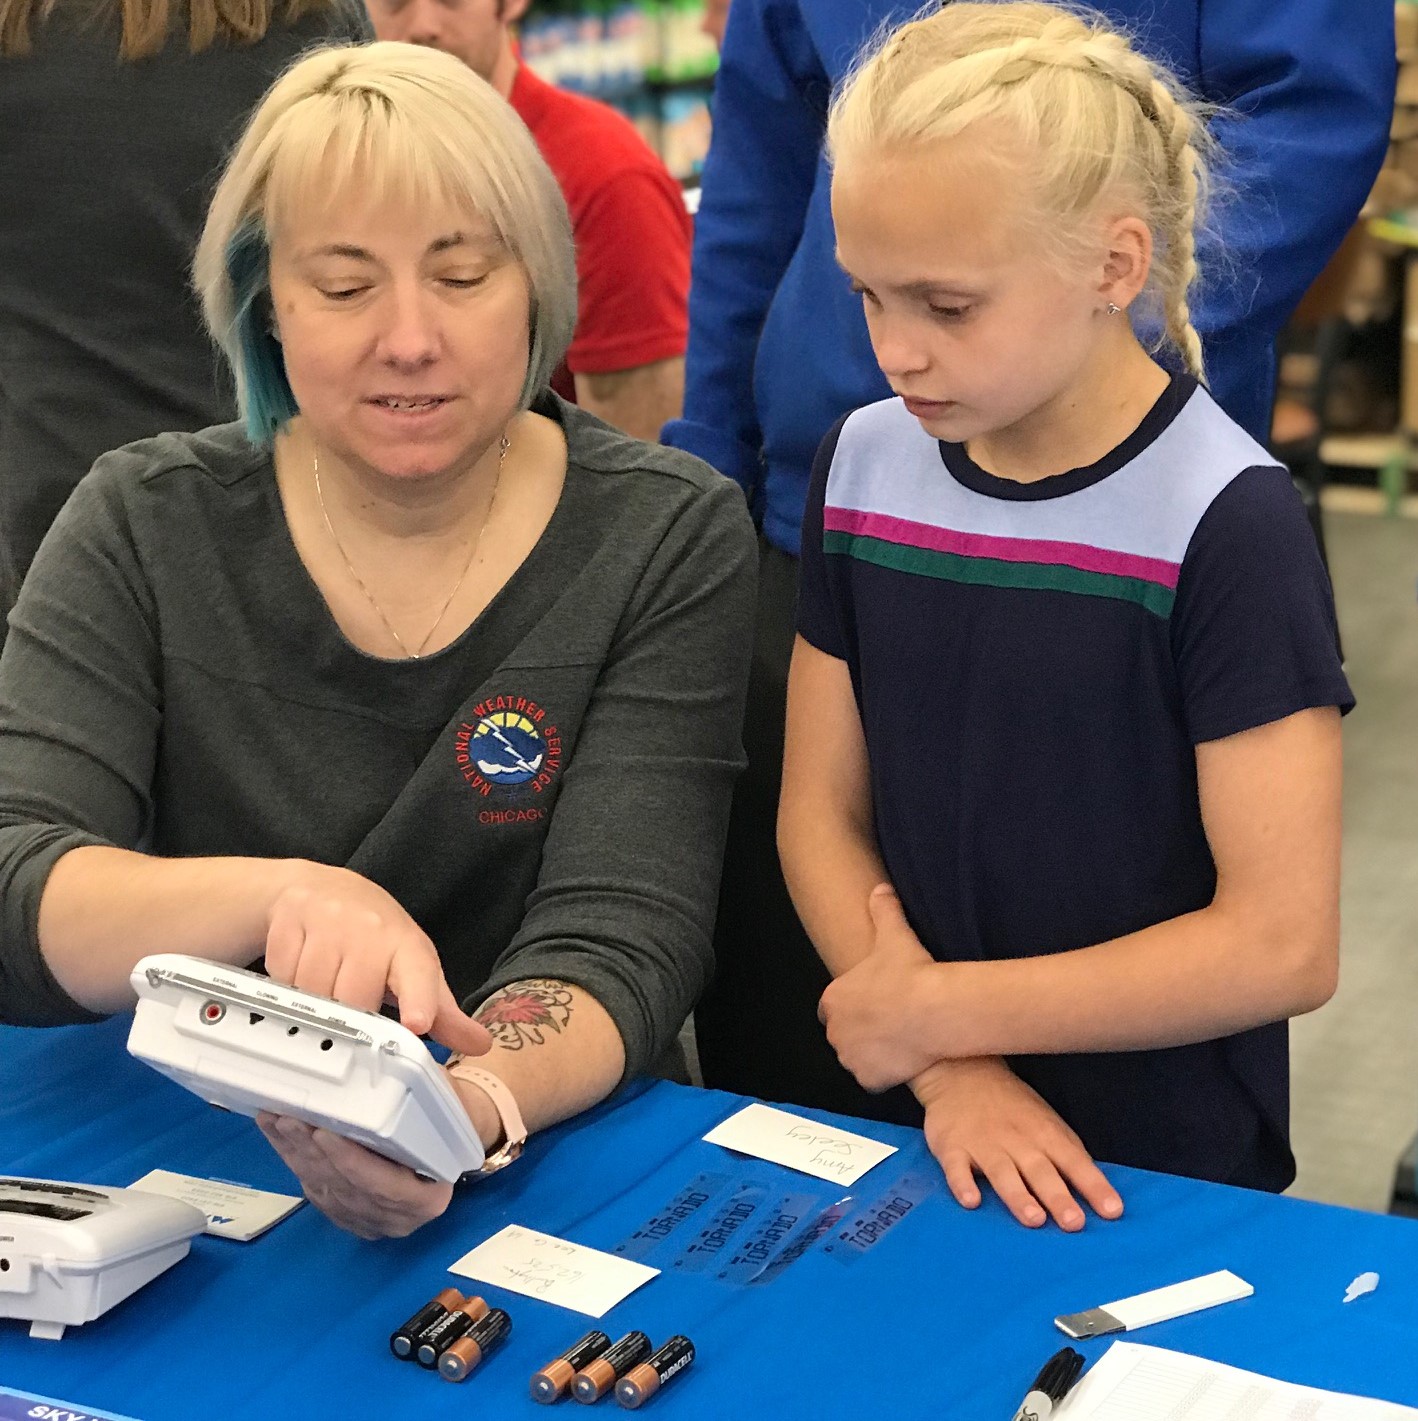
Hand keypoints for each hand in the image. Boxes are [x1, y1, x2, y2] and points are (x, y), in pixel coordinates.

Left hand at [256, 1114, 452, 1238]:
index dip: (351, 1163)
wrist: (447, 1148)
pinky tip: (279, 1135)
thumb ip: (423, 1099)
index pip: (385, 1187)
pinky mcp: (346, 1216)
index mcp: (429, 1198)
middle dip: (312, 1152)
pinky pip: (315, 1189)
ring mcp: (369, 1221)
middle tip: (289, 1118)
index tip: (324, 1134)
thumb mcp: (446, 1107)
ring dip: (296, 1154)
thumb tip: (392, 1063)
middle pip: (346, 1188)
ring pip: (325, 1189)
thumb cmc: (448, 1121)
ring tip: (277, 1120)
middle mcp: (397, 1218)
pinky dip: (294, 1160)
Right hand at [265, 864, 490, 1055]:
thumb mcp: (413, 967)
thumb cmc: (377, 938)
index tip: (417, 1022)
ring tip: (324, 989)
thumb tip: (481, 1045)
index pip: (418, 974)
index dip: (419, 999)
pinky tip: (300, 970)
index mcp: (408, 946)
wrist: (323, 890)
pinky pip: (281, 977)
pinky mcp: (290, 920)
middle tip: (347, 1011)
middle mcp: (371, 929)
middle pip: (353, 1000)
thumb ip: (441, 1011)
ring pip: (312, 992)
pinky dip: (287, 985)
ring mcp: (328, 921)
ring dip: (312, 1004)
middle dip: (348, 1016)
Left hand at [817, 884, 940, 1090]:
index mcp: (833, 999)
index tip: (875, 1003)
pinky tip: (904, 1060)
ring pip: (857, 1057)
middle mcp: (834, 1031)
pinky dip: (884, 1074)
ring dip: (871, 1053)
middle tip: (891, 1023)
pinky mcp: (868, 1079)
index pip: (833, 1007)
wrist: (932, 1011)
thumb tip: (880, 888)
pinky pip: (873, 1079)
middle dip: (861, 1031)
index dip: (854, 1006)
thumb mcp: (893, 934)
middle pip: (844, 1034)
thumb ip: (883, 910)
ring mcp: (850, 1057)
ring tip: (899, 1042)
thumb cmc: (910, 973)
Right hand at [912, 1057, 1122, 1231]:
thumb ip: (1068, 1155)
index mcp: (1045, 1133)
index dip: (1093, 1186)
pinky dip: (962, 1183)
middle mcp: (1017, 1139)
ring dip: (1018, 1195)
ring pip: (1002, 1172)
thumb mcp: (1046, 1121)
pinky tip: (971, 1201)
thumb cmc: (1013, 1107)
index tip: (1113, 1212)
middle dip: (1058, 1197)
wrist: (962, 1069)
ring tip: (1033, 1219)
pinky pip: (956, 1166)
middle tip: (1074, 1223)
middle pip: (1040, 1171)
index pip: (1074, 1162)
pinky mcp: (952, 1146)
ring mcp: (983, 1143)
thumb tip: (1098, 1193)